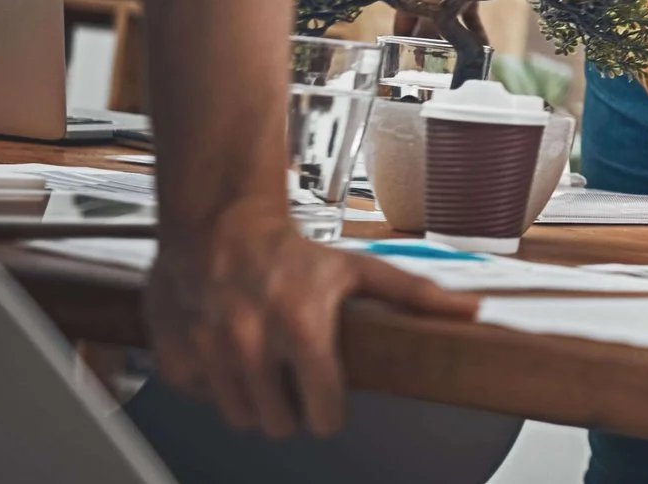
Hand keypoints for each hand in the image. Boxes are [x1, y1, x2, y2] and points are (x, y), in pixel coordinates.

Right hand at [146, 198, 479, 436]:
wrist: (220, 223)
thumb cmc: (293, 251)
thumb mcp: (359, 269)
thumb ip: (416, 296)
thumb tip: (472, 310)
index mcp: (304, 327)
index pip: (322, 410)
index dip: (328, 414)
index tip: (328, 407)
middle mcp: (254, 343)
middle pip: (278, 423)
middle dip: (291, 411)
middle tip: (294, 382)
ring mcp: (210, 351)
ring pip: (239, 417)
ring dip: (254, 403)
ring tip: (265, 369)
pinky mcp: (175, 354)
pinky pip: (199, 398)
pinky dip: (213, 386)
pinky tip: (228, 355)